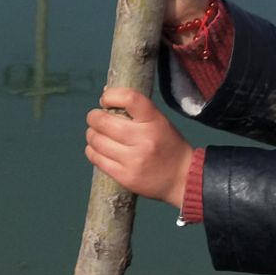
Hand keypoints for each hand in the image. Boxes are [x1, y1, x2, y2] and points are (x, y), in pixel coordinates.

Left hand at [85, 87, 195, 207]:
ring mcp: (134, 159)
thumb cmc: (168, 145)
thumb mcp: (159, 121)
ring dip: (92, 135)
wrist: (183, 178)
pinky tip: (97, 149)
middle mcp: (144, 139)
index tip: (105, 100)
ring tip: (96, 134)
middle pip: (104, 122)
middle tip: (95, 118)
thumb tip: (105, 95)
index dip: (111, 96)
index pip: (129, 98)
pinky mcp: (125, 176)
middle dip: (94, 117)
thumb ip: (136, 111)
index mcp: (154, 120)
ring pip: (97, 141)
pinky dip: (92, 151)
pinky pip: (97, 159)